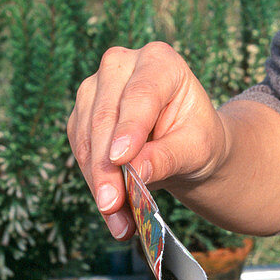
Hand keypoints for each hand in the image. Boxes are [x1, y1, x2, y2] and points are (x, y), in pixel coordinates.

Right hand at [67, 42, 226, 238]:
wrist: (186, 146)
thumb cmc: (198, 139)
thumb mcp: (196, 148)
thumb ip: (168, 156)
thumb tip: (136, 171)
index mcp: (160, 61)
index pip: (140, 94)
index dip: (129, 128)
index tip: (121, 159)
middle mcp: (121, 66)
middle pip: (105, 117)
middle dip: (107, 167)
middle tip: (112, 205)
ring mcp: (95, 89)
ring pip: (87, 137)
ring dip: (98, 182)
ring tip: (117, 218)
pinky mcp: (82, 115)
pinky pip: (81, 151)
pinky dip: (93, 183)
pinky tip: (111, 211)